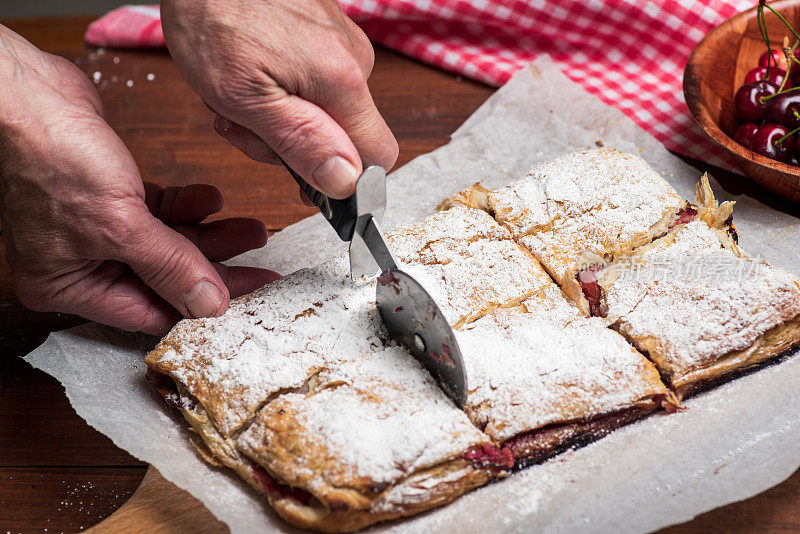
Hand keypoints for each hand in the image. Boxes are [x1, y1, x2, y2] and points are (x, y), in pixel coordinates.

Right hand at [0, 26, 278, 334]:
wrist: (24, 92)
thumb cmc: (48, 157)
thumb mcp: (119, 224)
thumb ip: (170, 266)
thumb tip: (209, 304)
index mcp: (70, 285)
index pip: (151, 311)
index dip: (203, 304)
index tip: (249, 293)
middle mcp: (82, 261)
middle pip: (165, 277)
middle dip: (215, 266)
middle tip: (260, 262)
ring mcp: (98, 226)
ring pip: (169, 243)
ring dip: (210, 234)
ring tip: (252, 229)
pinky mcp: (112, 194)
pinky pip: (161, 211)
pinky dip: (188, 205)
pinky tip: (212, 198)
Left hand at [161, 0, 398, 198]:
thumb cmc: (213, 15)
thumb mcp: (243, 96)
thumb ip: (299, 142)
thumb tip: (346, 182)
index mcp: (341, 82)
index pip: (378, 158)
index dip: (344, 182)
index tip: (302, 184)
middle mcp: (353, 62)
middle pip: (342, 139)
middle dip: (289, 145)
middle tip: (241, 123)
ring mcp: (340, 45)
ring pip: (322, 113)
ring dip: (275, 117)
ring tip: (234, 92)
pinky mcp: (324, 34)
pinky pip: (311, 83)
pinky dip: (277, 90)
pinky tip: (246, 72)